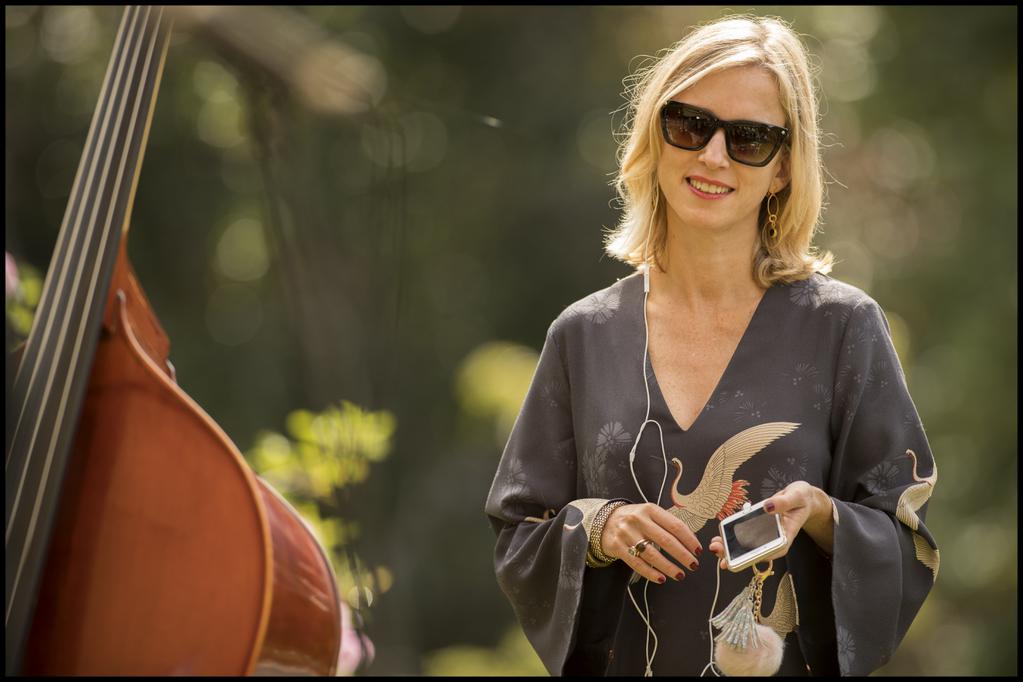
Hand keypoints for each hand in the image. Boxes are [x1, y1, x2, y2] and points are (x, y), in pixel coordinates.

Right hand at [600, 503, 702, 583]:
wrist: (605, 521)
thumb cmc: (635, 519)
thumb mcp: (649, 514)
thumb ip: (667, 524)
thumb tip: (691, 540)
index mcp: (650, 509)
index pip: (675, 525)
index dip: (689, 539)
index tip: (698, 551)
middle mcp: (638, 520)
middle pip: (666, 540)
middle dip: (683, 555)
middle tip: (693, 565)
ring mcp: (626, 534)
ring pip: (652, 554)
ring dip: (669, 567)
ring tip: (680, 575)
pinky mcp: (618, 547)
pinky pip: (637, 563)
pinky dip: (650, 573)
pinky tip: (661, 579)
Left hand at [708, 481, 829, 569]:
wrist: (801, 497)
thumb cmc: (802, 499)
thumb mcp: (796, 496)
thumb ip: (783, 502)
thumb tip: (767, 507)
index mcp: (785, 537)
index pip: (769, 552)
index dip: (752, 557)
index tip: (736, 558)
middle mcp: (774, 540)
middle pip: (754, 552)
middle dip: (735, 554)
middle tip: (717, 550)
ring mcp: (766, 535)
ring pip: (748, 546)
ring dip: (730, 547)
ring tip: (715, 544)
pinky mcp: (760, 529)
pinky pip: (746, 536)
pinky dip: (733, 537)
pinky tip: (721, 536)